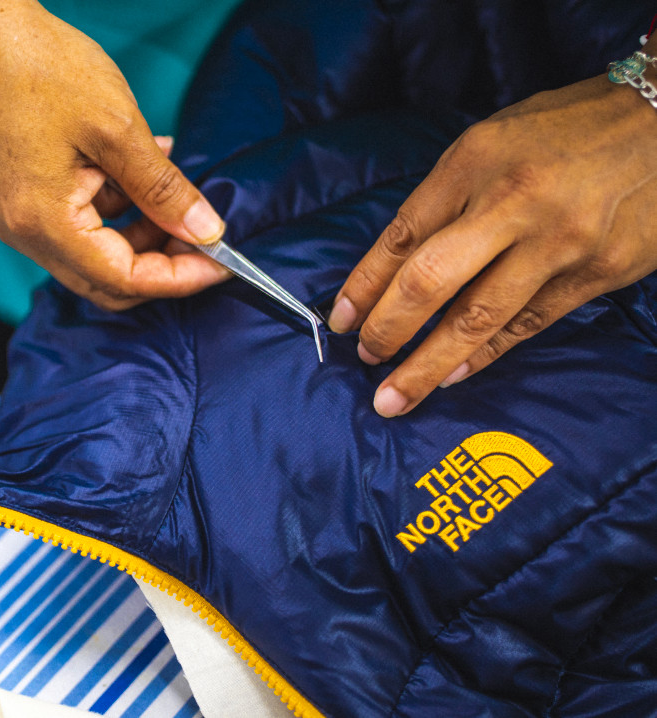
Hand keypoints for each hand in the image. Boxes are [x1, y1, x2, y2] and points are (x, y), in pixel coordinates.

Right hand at [0, 0, 228, 310]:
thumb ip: (165, 190)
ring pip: (102, 260)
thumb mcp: (120, 130)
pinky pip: (89, 230)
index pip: (125, 280)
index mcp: (45, 222)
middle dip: (164, 266)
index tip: (221, 262)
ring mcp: (27, 222)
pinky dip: (126, 215)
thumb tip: (205, 232)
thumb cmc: (44, 69)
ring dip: (147, 239)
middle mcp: (29, 234)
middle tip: (205, 239)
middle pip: (111, 283)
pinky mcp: (33, 205)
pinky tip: (146, 179)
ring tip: (179, 200)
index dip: (180, 278)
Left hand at [329, 73, 656, 415]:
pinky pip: (527, 325)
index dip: (365, 284)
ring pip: (478, 317)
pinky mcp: (596, 272)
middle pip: (429, 280)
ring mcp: (557, 241)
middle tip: (365, 362)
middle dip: (388, 330)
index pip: (402, 234)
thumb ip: (448, 198)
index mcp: (476, 159)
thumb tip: (399, 264)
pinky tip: (453, 376)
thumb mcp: (492, 142)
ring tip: (395, 396)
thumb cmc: (566, 130)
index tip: (342, 319)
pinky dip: (485, 356)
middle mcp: (512, 201)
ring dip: (428, 365)